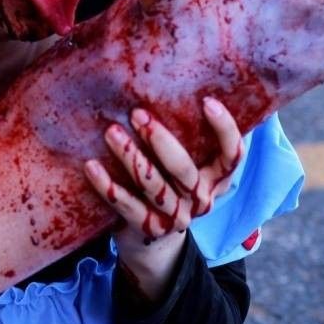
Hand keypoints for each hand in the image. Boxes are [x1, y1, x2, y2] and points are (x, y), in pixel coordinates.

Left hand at [83, 97, 243, 299]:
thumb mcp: (188, 164)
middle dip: (161, 141)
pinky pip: (127, 207)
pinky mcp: (147, 228)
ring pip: (154, 187)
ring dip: (130, 158)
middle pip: (185, 170)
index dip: (224, 129)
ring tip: (110, 133)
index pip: (232, 154)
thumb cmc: (171, 185)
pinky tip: (91, 166)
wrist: (155, 245)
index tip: (207, 101)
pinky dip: (107, 186)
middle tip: (137, 114)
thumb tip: (174, 78)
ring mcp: (175, 217)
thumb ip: (189, 135)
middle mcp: (201, 199)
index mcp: (217, 179)